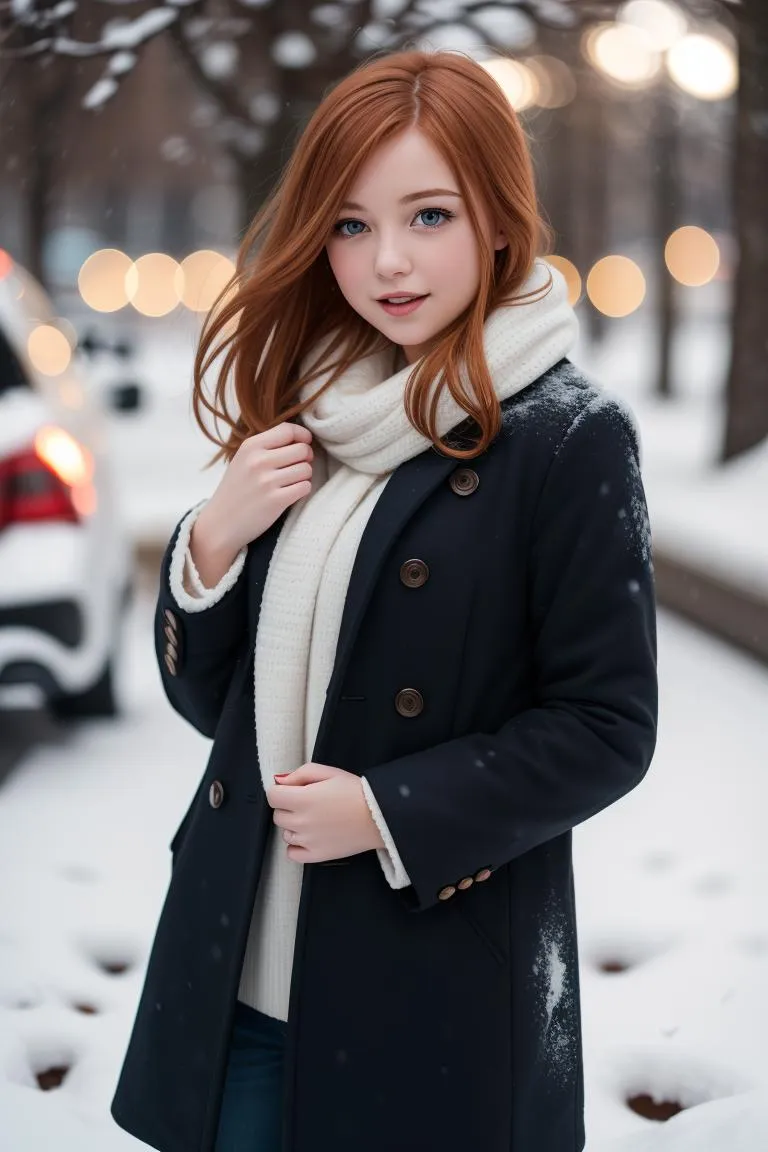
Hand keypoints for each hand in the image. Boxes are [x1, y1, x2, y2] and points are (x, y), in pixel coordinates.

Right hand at [191, 421, 313, 573]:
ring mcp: (267, 481)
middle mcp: (258, 461)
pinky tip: (290, 494)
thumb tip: (303, 440)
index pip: (287, 430)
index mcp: (250, 446)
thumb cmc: (236, 490)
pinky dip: (302, 490)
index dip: (303, 436)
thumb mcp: (243, 460)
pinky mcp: (276, 501)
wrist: (220, 523)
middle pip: (303, 450)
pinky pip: (305, 487)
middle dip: (306, 459)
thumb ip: (267, 447)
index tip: (305, 443)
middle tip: (296, 468)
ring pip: (307, 469)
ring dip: (304, 477)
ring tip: (291, 483)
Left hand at [265, 763, 384, 863]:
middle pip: (278, 815)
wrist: (378, 815)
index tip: (295, 791)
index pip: (272, 796)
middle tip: (309, 803)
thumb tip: (278, 781)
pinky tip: (310, 836)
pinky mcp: (316, 855)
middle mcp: (301, 821)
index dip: (282, 791)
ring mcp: (308, 841)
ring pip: (285, 834)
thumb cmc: (355, 790)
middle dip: (289, 807)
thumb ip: (299, 774)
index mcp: (302, 799)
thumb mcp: (328, 772)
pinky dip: (296, 846)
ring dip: (294, 826)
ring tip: (315, 819)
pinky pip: (292, 854)